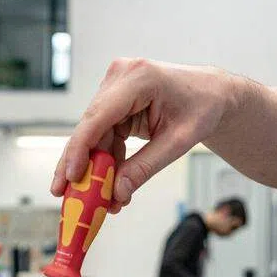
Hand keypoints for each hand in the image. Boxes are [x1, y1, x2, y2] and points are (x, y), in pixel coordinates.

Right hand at [51, 59, 234, 212]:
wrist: (210, 93)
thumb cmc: (201, 109)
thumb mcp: (178, 142)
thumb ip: (145, 167)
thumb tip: (117, 193)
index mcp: (139, 78)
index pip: (99, 116)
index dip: (80, 148)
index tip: (70, 177)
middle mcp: (120, 77)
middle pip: (90, 127)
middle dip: (79, 165)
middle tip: (65, 195)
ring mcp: (114, 87)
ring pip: (93, 134)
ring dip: (93, 168)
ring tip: (97, 199)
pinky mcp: (114, 101)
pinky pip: (103, 135)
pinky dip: (105, 160)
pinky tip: (108, 184)